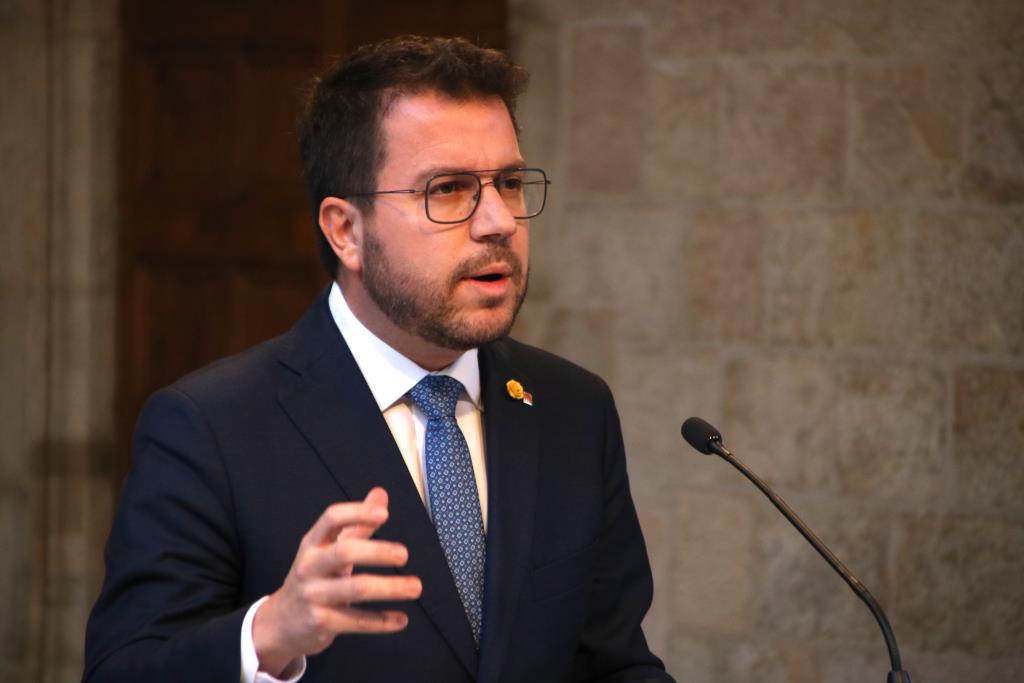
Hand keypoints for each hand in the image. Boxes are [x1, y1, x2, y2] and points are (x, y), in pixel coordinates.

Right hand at [253, 487, 421, 675]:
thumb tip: (381, 494)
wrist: (281, 622)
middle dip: (377, 552)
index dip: (357, 513)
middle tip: (404, 554)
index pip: (332, 519)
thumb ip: (357, 523)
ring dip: (389, 588)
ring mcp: (314, 595)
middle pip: (344, 552)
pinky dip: (381, 621)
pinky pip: (356, 621)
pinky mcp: (321, 622)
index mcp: (313, 543)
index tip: (384, 514)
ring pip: (355, 589)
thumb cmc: (314, 577)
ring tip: (415, 587)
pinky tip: (401, 619)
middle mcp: (310, 566)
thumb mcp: (328, 548)